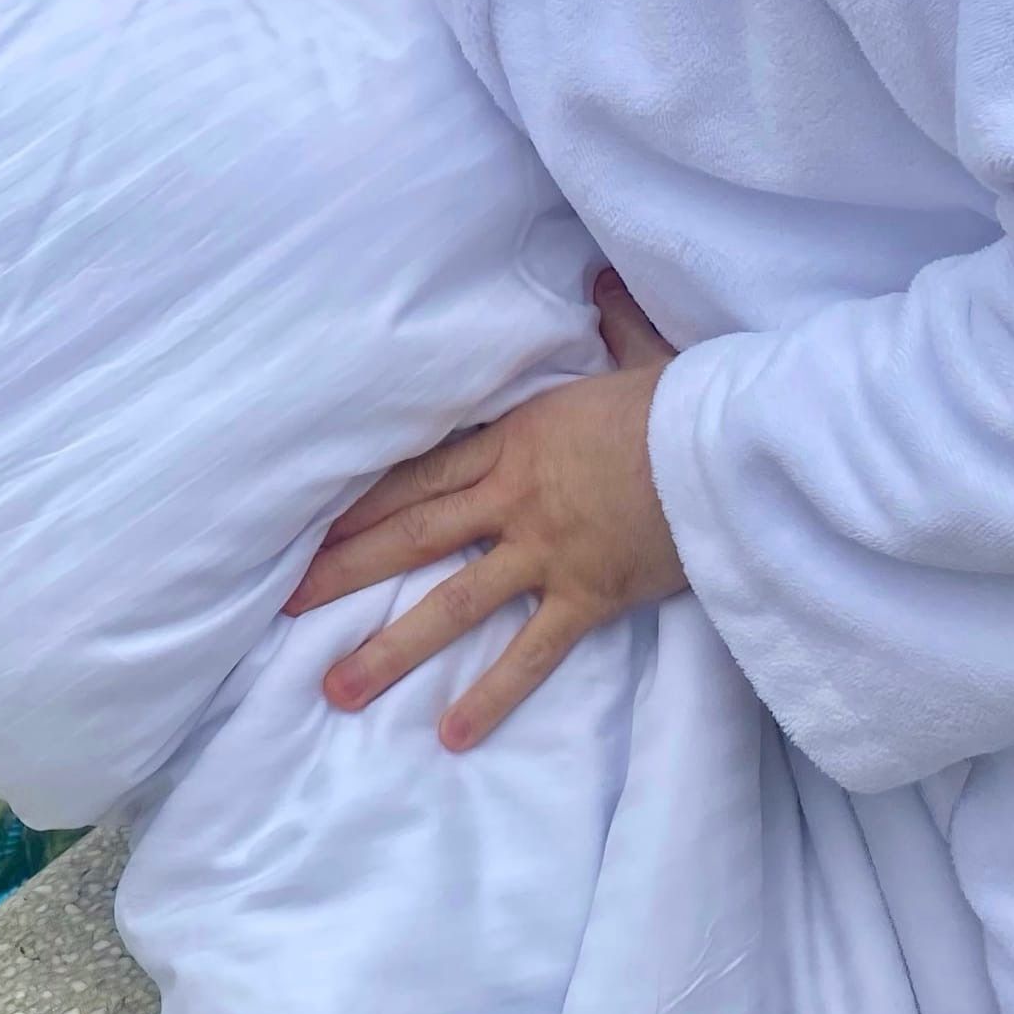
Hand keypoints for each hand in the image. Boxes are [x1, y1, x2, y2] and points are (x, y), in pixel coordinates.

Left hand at [284, 270, 683, 749]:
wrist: (729, 447)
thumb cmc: (687, 400)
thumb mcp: (640, 351)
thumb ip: (612, 320)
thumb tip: (603, 278)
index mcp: (514, 440)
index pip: (416, 475)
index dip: (359, 502)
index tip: (309, 525)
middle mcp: (513, 498)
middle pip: (409, 535)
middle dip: (343, 570)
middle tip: (285, 603)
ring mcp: (544, 551)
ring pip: (451, 604)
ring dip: (390, 648)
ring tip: (336, 687)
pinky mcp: (586, 596)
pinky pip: (529, 654)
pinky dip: (491, 696)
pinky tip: (449, 736)